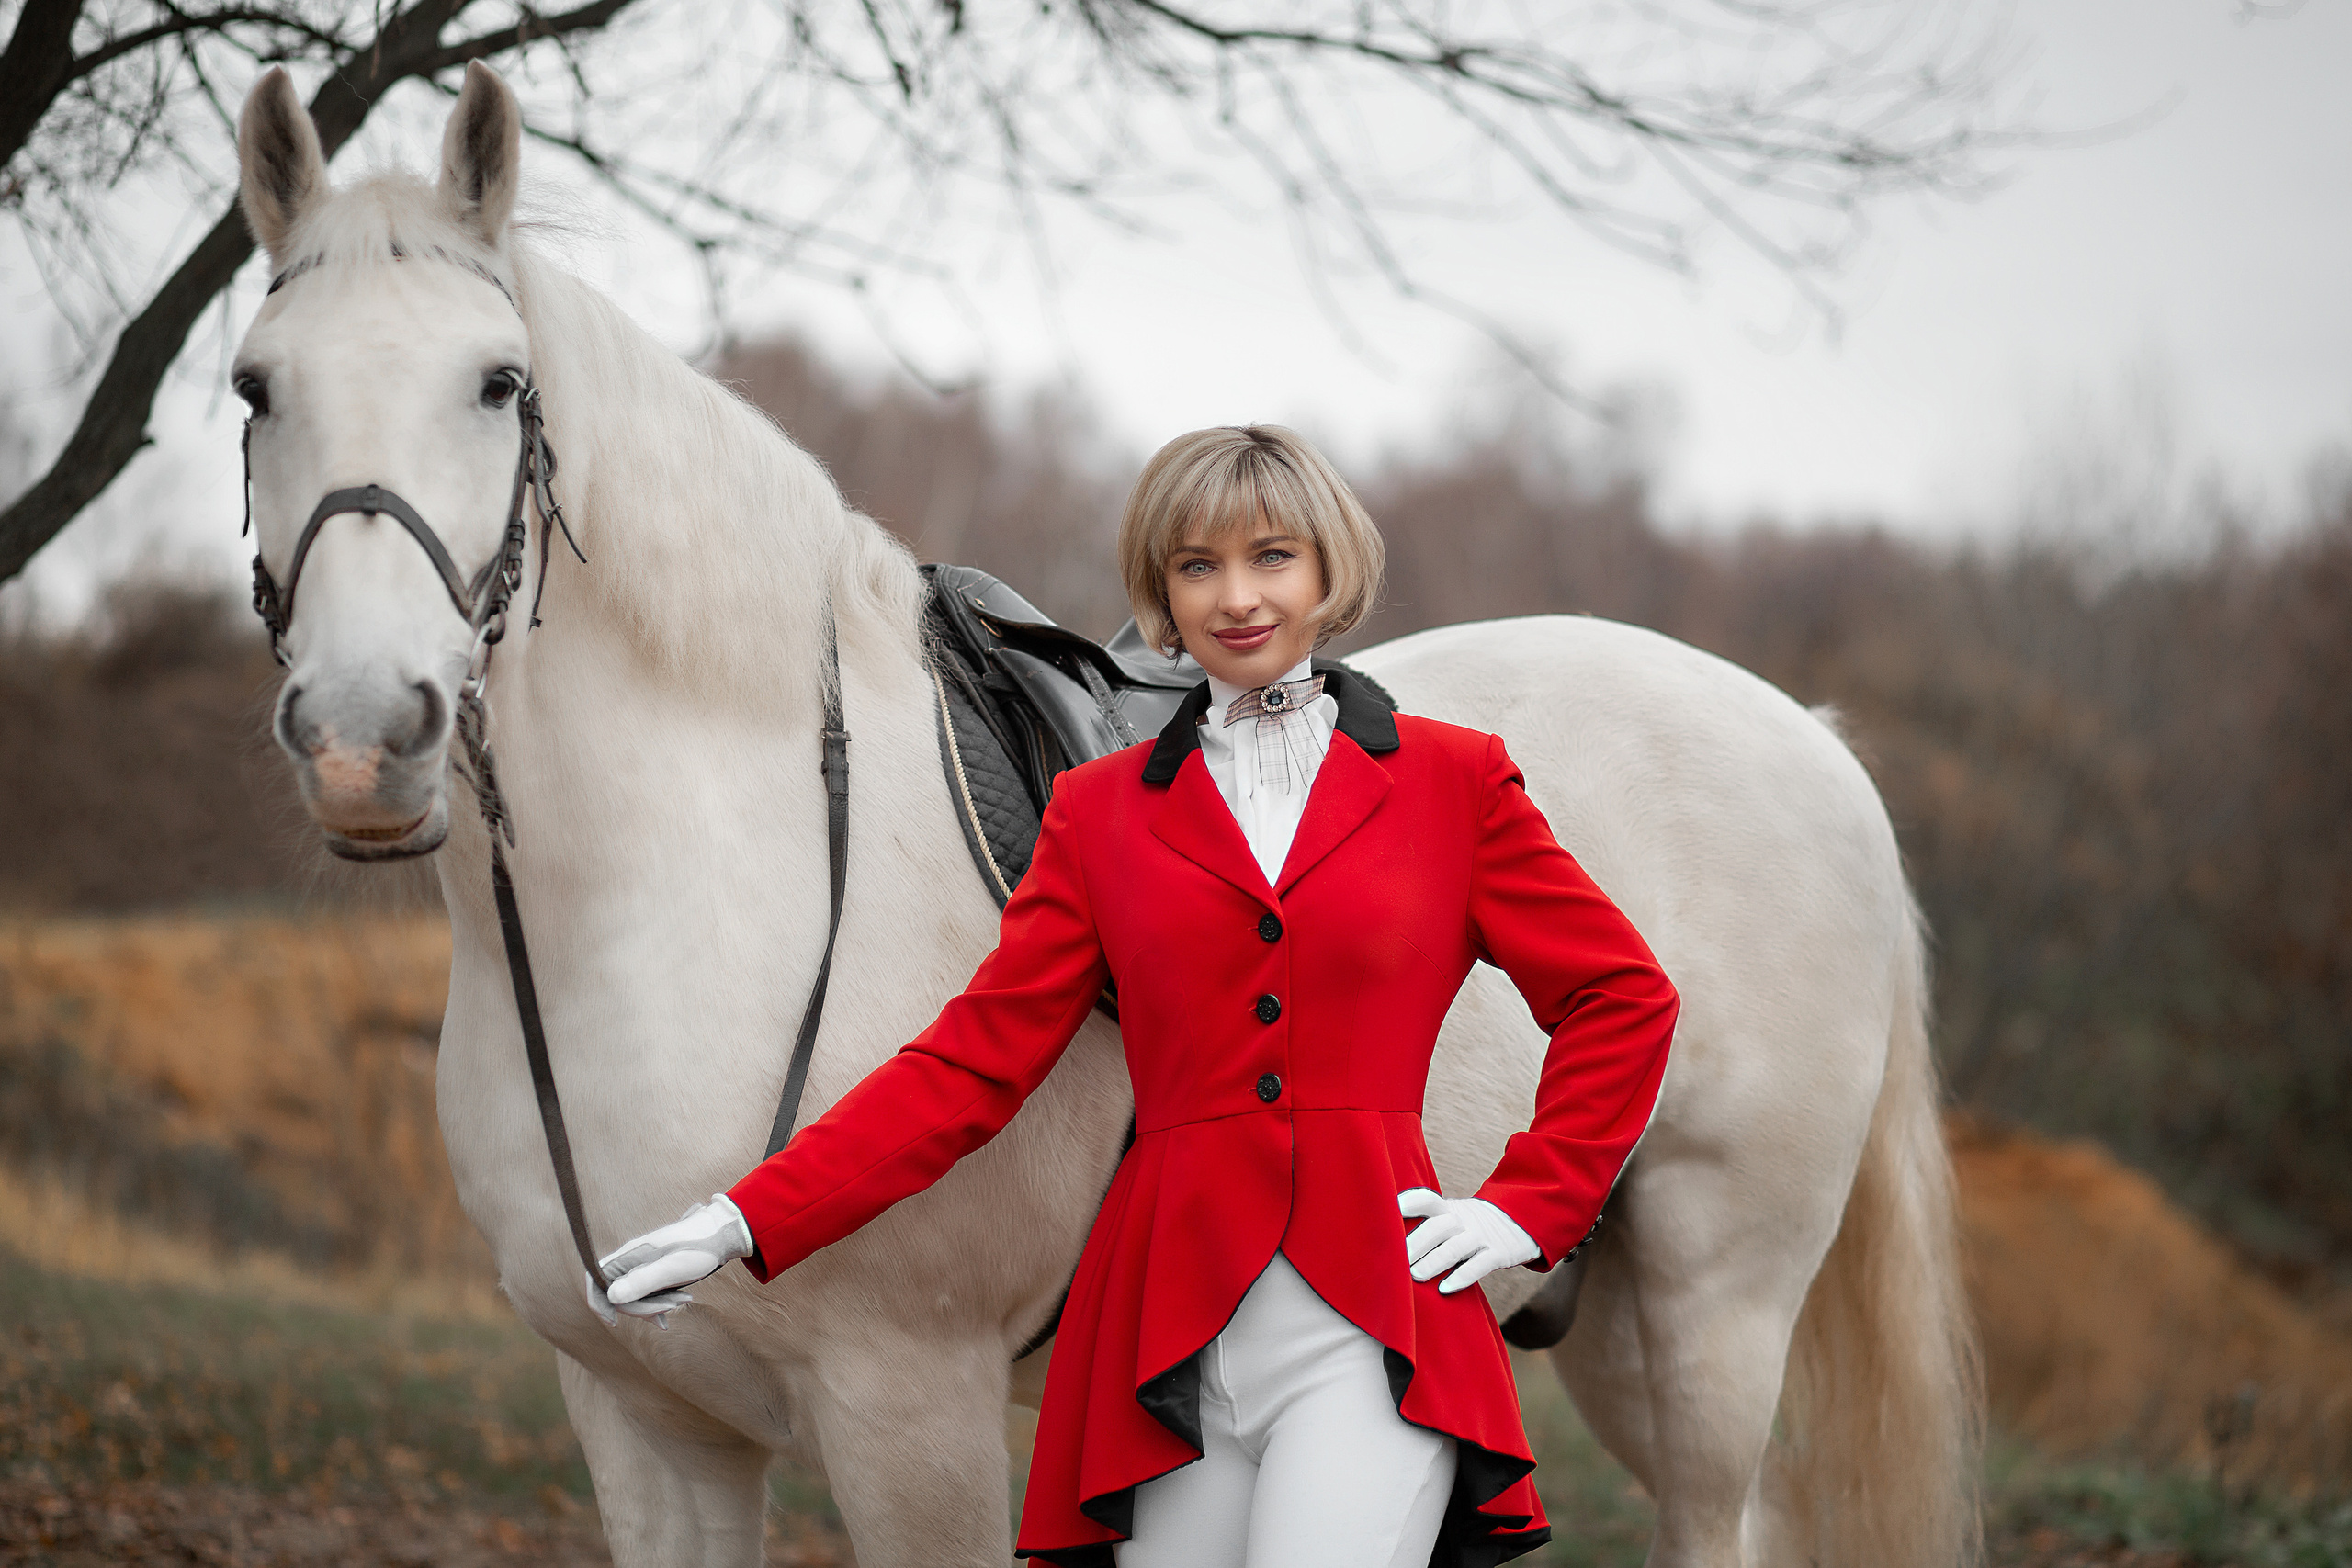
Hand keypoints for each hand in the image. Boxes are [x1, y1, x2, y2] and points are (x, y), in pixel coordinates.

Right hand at [596, 1195, 754, 1324]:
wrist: (720, 1234)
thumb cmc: (699, 1249)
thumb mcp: (672, 1268)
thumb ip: (642, 1281)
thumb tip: (611, 1297)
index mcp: (630, 1255)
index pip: (595, 1278)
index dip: (597, 1302)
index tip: (613, 1321)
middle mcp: (631, 1259)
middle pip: (616, 1294)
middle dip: (639, 1308)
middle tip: (669, 1309)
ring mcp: (641, 1265)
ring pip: (632, 1297)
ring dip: (652, 1307)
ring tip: (682, 1301)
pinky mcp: (652, 1271)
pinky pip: (644, 1295)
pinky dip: (655, 1306)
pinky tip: (669, 1314)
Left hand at [1398, 1188, 1539, 1294]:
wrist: (1521, 1220)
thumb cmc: (1472, 1225)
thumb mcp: (1453, 1215)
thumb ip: (1427, 1222)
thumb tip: (1387, 1239)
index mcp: (1448, 1209)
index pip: (1426, 1200)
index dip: (1409, 1203)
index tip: (1389, 1210)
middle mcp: (1463, 1220)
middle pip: (1438, 1227)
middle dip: (1417, 1242)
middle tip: (1397, 1260)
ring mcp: (1481, 1236)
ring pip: (1456, 1247)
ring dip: (1435, 1261)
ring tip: (1416, 1275)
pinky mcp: (1498, 1253)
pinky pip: (1480, 1265)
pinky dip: (1462, 1276)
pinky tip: (1445, 1288)